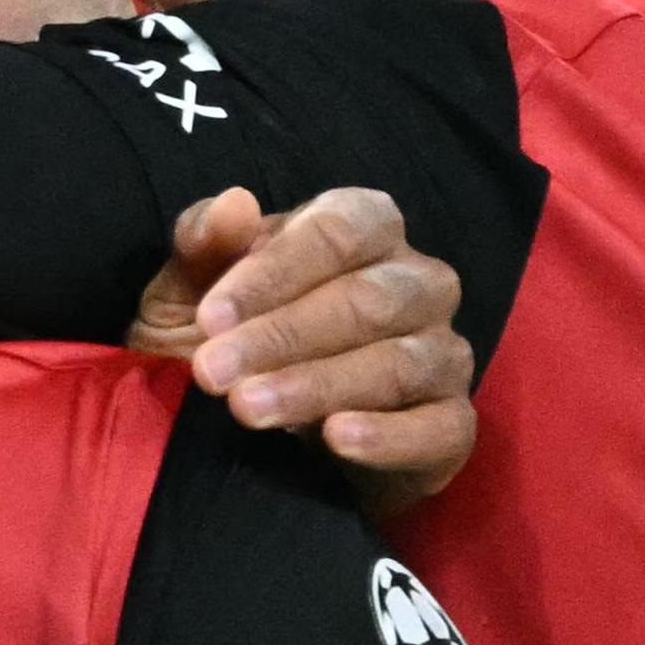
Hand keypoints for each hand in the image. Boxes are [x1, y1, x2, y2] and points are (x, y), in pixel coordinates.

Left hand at [129, 185, 475, 512]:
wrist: (256, 429)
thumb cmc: (227, 336)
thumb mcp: (192, 289)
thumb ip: (204, 244)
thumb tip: (232, 205)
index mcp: (366, 227)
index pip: (337, 232)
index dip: (273, 273)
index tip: (210, 317)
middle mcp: (418, 282)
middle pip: (367, 300)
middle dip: (282, 337)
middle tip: (212, 372)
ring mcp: (443, 351)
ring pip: (398, 364)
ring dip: (317, 386)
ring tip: (247, 408)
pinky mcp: (452, 422)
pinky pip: (440, 426)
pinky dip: (389, 435)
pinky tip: (336, 439)